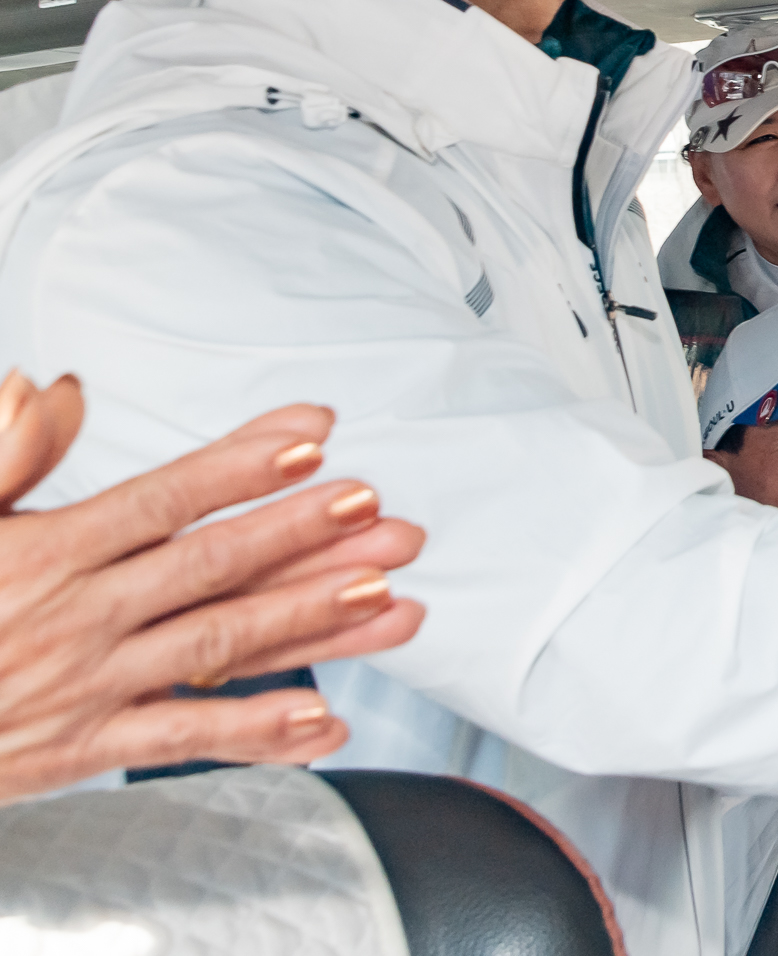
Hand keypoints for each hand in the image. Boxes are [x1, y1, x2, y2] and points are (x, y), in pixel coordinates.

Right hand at [0, 374, 426, 799]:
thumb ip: (6, 452)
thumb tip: (57, 386)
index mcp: (44, 553)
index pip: (161, 498)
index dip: (240, 465)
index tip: (313, 433)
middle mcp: (74, 616)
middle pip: (208, 566)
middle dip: (299, 533)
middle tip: (375, 506)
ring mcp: (85, 684)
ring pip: (216, 645)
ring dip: (306, 620)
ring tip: (385, 596)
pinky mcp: (84, 747)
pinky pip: (183, 737)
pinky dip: (258, 732)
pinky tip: (325, 719)